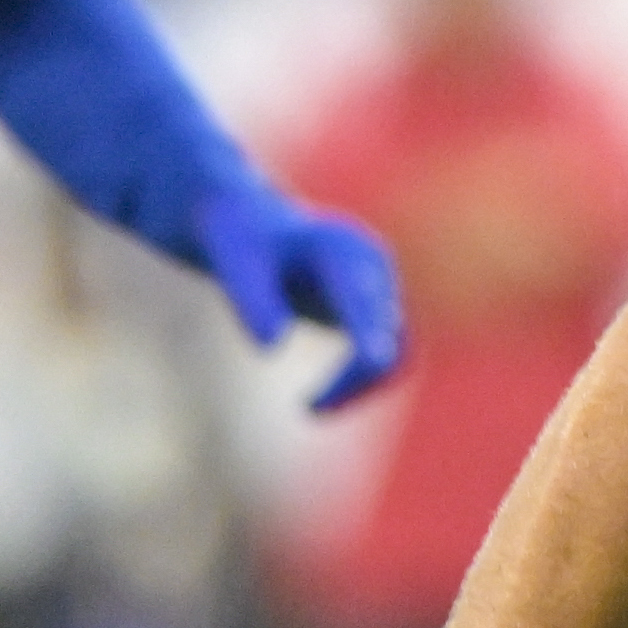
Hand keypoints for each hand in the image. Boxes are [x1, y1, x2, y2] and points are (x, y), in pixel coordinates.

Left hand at [200, 182, 407, 409]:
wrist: (246, 217)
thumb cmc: (236, 237)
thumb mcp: (232, 260)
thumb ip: (251, 297)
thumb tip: (271, 347)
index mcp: (342, 250)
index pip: (364, 303)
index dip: (366, 340)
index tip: (359, 370)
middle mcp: (373, 268)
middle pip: (388, 336)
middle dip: (355, 378)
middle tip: (308, 409)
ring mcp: (377, 288)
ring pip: (395, 352)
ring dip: (360, 387)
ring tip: (310, 410)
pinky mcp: (369, 309)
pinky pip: (383, 355)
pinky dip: (358, 383)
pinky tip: (317, 402)